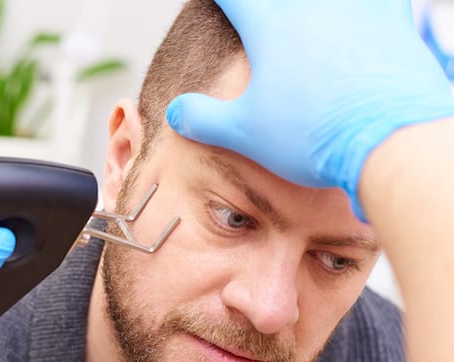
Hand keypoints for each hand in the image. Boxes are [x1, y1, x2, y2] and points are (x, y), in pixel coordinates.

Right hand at [166, 0, 453, 218]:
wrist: (388, 140)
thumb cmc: (311, 135)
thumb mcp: (244, 133)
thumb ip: (204, 119)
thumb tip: (175, 112)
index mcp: (269, 25)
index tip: (215, 3)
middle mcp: (311, 6)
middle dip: (263, 4)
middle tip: (259, 11)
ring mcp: (355, 9)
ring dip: (306, 6)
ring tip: (301, 15)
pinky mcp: (393, 22)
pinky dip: (367, 6)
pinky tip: (363, 13)